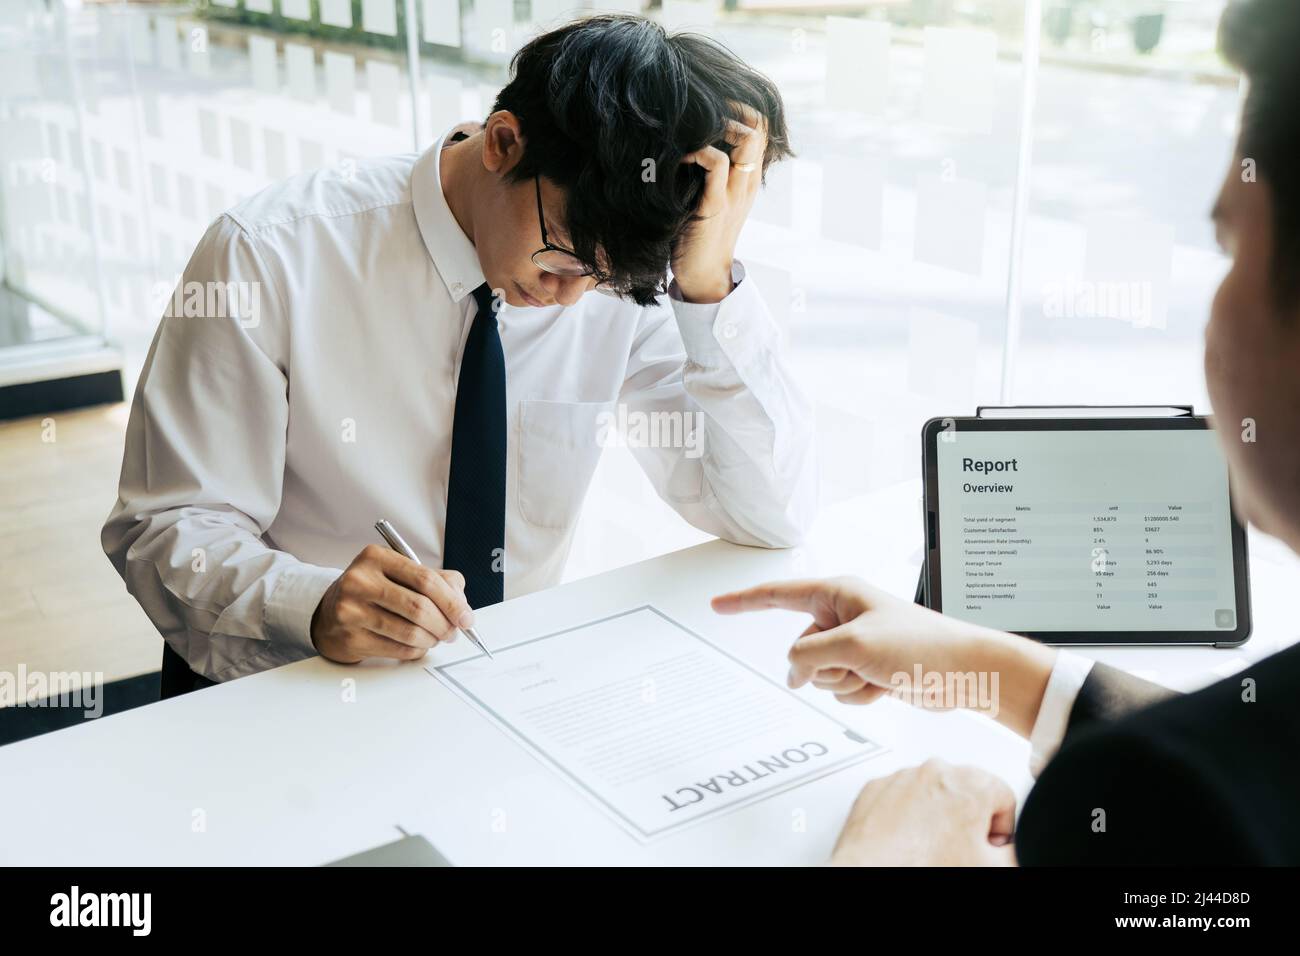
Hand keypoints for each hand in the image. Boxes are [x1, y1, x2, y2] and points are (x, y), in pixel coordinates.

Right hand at [311, 544, 473, 663]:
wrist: (328, 614)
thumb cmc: (372, 593)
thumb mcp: (398, 574)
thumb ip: (435, 581)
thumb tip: (462, 603)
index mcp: (376, 558)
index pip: (425, 579)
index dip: (452, 601)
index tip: (466, 617)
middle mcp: (360, 581)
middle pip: (419, 607)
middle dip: (445, 624)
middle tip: (454, 632)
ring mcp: (351, 610)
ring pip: (410, 632)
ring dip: (432, 639)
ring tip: (435, 638)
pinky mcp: (350, 637)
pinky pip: (398, 649)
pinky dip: (416, 650)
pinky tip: (417, 645)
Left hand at [672, 100, 767, 303]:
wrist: (703, 275)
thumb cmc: (698, 233)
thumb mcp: (709, 195)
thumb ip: (708, 172)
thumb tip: (685, 141)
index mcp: (747, 178)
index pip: (760, 128)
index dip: (740, 107)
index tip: (711, 104)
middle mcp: (747, 181)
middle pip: (759, 125)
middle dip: (732, 106)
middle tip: (702, 107)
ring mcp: (734, 192)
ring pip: (746, 138)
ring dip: (719, 123)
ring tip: (693, 127)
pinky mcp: (715, 206)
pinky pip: (717, 164)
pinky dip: (698, 151)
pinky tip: (680, 157)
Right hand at [711, 576, 1055, 737]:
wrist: (966, 671)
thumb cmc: (920, 645)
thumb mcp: (852, 646)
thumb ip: (809, 657)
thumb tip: (793, 673)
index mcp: (838, 593)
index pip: (778, 595)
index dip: (745, 602)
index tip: (717, 605)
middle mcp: (844, 615)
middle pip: (801, 649)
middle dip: (821, 666)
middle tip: (857, 664)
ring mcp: (856, 644)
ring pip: (820, 674)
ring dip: (844, 682)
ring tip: (877, 674)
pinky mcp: (869, 669)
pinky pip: (842, 689)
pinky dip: (860, 694)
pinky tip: (885, 686)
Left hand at [828, 760, 1017, 865]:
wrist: (873, 874)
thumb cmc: (923, 868)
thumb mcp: (993, 867)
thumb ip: (1017, 850)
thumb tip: (1017, 845)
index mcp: (972, 782)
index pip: (1004, 797)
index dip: (999, 830)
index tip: (987, 846)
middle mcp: (935, 771)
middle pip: (967, 793)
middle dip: (967, 821)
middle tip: (958, 851)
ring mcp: (902, 777)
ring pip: (932, 793)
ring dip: (935, 817)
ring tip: (928, 849)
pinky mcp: (876, 788)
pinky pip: (900, 797)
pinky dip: (905, 816)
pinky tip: (906, 842)